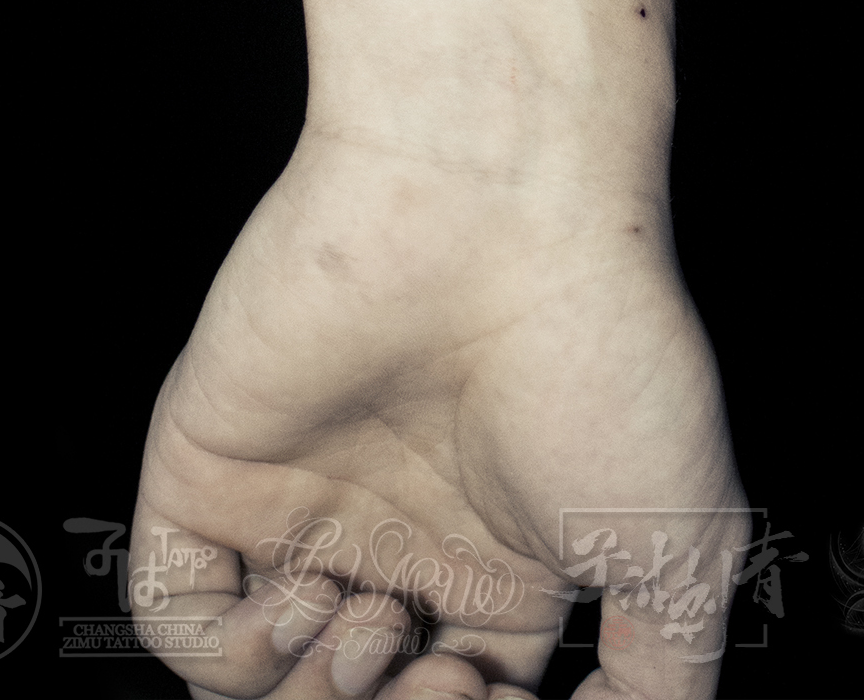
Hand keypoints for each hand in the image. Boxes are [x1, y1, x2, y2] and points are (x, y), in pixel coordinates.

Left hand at [130, 132, 749, 699]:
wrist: (501, 210)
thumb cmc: (599, 347)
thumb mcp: (688, 544)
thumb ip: (660, 680)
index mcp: (496, 564)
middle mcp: (394, 535)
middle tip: (441, 678)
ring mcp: (299, 499)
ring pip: (255, 683)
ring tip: (373, 625)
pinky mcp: (213, 462)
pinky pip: (175, 610)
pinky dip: (227, 655)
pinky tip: (301, 600)